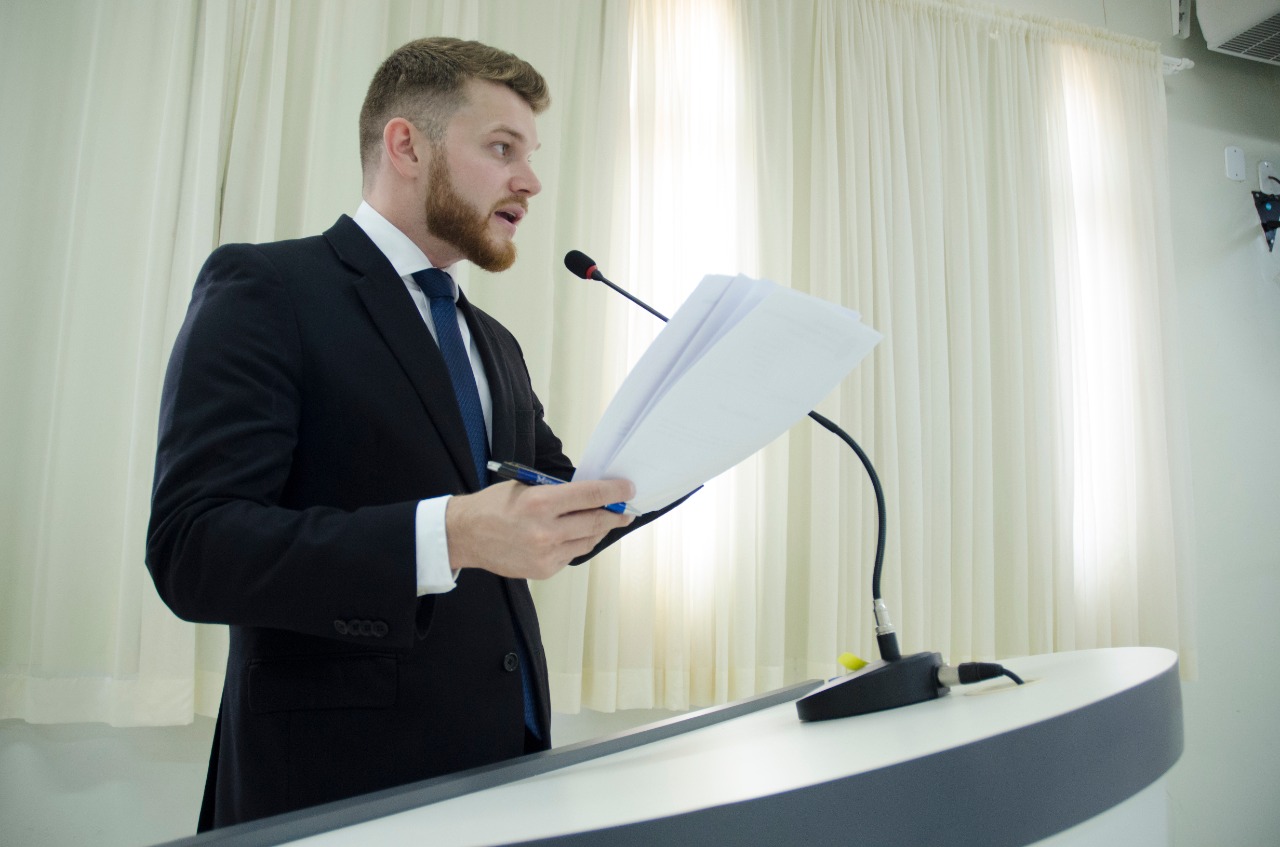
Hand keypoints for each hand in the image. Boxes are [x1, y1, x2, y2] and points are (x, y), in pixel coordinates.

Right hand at [445, 478, 635, 579]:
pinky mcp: (544, 570)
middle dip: (616, 514)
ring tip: (607, 520)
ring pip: (588, 541)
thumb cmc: (494, 506)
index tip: (628, 489)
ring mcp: (546, 554)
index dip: (614, 491)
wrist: (466, 535)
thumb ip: (557, 492)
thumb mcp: (525, 487)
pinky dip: (578, 543)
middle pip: (596, 521)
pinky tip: (577, 534)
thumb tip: (590, 494)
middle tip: (627, 509)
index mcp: (540, 503)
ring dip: (600, 529)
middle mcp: (545, 531)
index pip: (590, 495)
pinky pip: (572, 555)